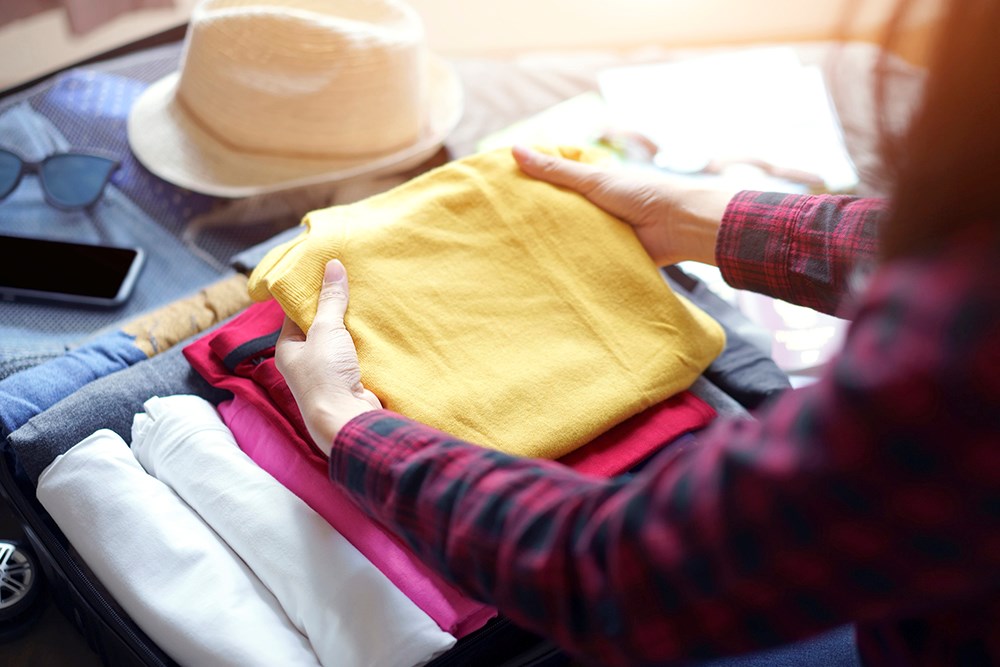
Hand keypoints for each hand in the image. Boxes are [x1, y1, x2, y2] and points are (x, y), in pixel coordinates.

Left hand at [275, 259, 380, 455]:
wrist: (347, 419)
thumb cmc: (325, 375)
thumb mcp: (326, 330)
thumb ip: (331, 299)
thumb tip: (332, 265)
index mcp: (288, 349)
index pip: (296, 314)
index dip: (310, 293)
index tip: (326, 273)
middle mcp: (305, 361)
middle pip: (320, 327)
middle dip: (335, 308)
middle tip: (350, 281)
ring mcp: (328, 373)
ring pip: (340, 342)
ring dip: (352, 326)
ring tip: (366, 299)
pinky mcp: (350, 380)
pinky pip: (356, 355)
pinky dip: (365, 342)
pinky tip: (377, 326)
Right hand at [512, 145, 738, 265]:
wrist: (677, 226)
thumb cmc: (640, 194)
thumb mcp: (592, 179)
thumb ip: (555, 170)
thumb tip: (514, 149)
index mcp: (592, 187)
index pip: (555, 188)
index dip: (532, 191)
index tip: (503, 197)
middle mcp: (595, 210)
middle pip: (560, 216)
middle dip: (538, 223)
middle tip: (503, 230)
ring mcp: (603, 235)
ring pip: (571, 240)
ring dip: (554, 247)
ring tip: (517, 254)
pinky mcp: (610, 257)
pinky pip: (586, 262)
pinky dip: (572, 265)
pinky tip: (546, 272)